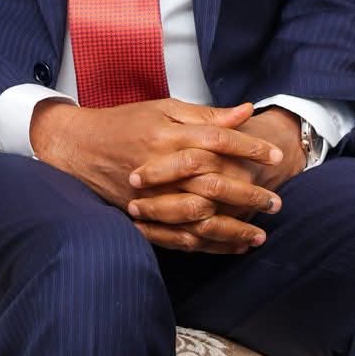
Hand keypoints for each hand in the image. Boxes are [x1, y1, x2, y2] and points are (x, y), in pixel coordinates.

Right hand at [29, 99, 284, 252]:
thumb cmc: (123, 123)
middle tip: (276, 203)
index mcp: (167, 134)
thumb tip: (244, 111)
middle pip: (213, 182)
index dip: (249, 148)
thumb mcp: (162, 108)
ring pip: (199, 218)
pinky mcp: (142, 216)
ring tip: (260, 234)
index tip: (276, 157)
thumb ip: (204, 114)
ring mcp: (151, 195)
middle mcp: (161, 165)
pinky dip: (207, 245)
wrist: (78, 147)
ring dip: (232, 228)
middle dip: (248, 194)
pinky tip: (231, 247)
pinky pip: (179, 237)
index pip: (217, 140)